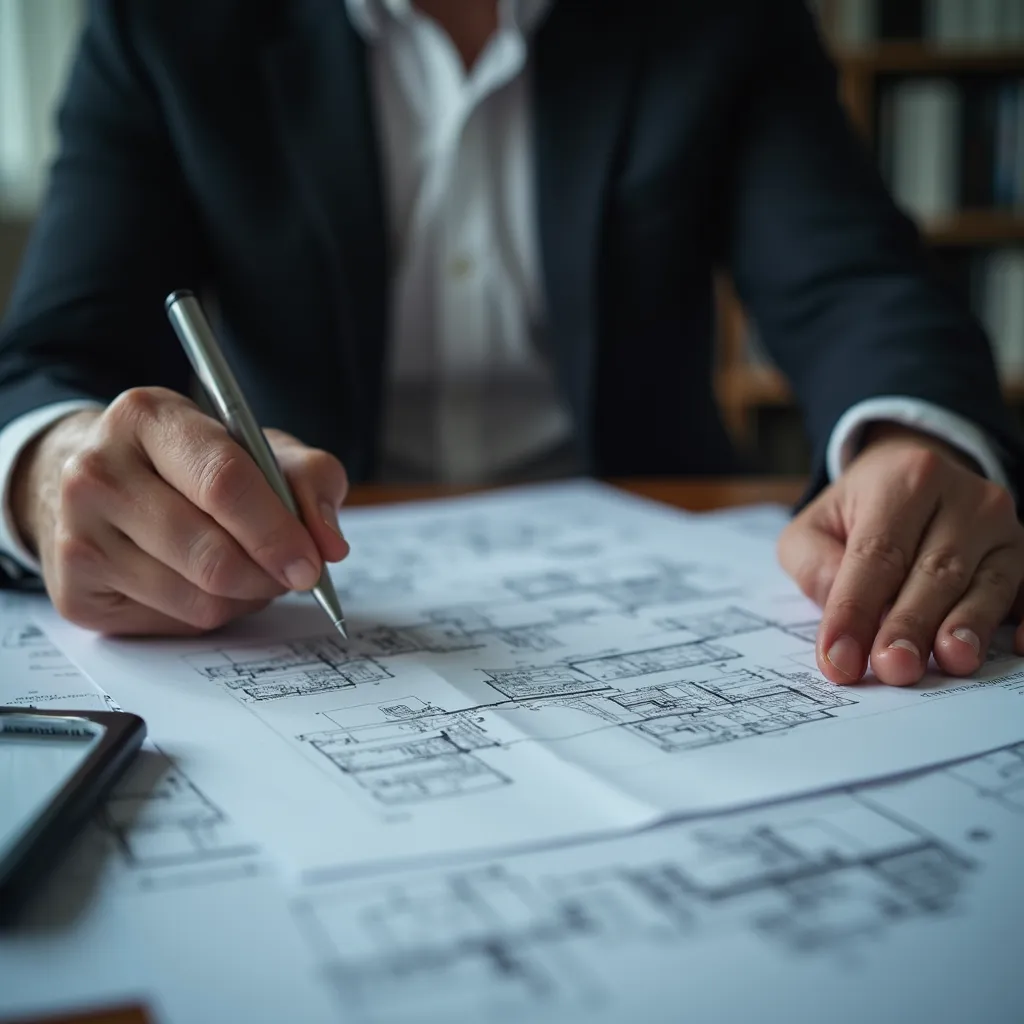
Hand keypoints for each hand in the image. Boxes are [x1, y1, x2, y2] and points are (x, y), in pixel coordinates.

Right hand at [11, 387, 349, 635]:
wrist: (102, 482)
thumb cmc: (193, 463)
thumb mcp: (259, 447)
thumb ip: (310, 479)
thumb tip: (330, 544)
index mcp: (147, 417)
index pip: (223, 482)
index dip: (277, 531)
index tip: (313, 564)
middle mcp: (96, 472)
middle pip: (211, 554)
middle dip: (269, 576)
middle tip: (294, 575)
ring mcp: (76, 535)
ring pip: (197, 598)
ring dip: (244, 597)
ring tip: (248, 570)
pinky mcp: (73, 591)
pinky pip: (172, 622)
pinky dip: (209, 612)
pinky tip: (203, 582)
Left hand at [777, 425, 1023, 685]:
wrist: (911, 481)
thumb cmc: (856, 515)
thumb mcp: (814, 528)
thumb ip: (814, 565)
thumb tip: (840, 609)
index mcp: (903, 481)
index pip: (877, 553)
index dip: (856, 609)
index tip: (840, 659)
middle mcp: (962, 498)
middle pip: (935, 570)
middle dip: (911, 624)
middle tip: (893, 667)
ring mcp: (1002, 528)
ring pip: (986, 583)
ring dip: (967, 626)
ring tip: (951, 661)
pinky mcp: (1023, 554)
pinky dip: (1022, 620)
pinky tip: (1015, 647)